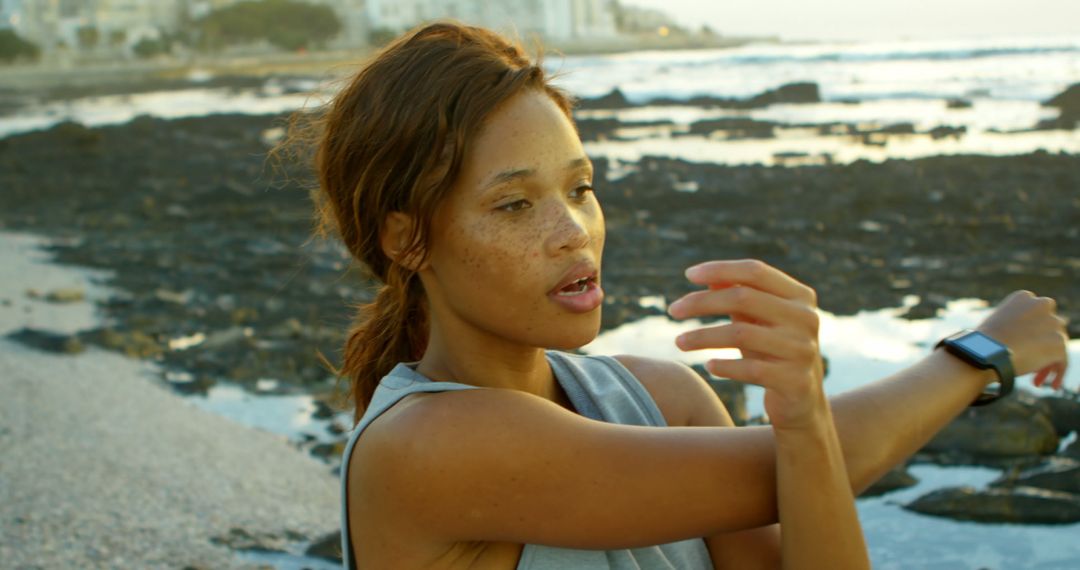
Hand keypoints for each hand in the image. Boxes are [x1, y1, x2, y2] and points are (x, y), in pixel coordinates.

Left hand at [667, 259, 824, 429]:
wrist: (802, 403)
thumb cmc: (772, 352)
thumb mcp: (757, 322)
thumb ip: (737, 296)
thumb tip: (707, 278)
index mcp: (799, 297)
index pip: (755, 271)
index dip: (720, 269)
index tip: (688, 274)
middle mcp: (806, 318)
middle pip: (743, 297)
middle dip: (702, 302)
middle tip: (673, 310)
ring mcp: (802, 350)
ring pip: (741, 334)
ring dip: (703, 337)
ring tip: (678, 342)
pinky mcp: (795, 381)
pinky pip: (752, 370)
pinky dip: (726, 366)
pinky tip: (708, 366)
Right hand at [975, 290, 1069, 389]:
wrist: (984, 350)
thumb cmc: (982, 341)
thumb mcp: (997, 324)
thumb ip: (1015, 325)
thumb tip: (1024, 340)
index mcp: (1023, 297)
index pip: (1037, 314)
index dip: (1032, 332)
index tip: (1023, 345)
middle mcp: (1041, 305)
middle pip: (1051, 328)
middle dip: (1042, 345)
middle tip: (1030, 363)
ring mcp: (1052, 323)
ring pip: (1057, 345)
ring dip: (1047, 362)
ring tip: (1036, 379)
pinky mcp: (1058, 342)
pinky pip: (1062, 361)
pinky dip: (1058, 373)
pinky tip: (1050, 385)